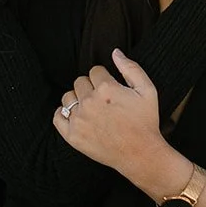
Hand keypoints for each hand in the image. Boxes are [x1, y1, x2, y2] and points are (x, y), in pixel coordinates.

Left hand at [54, 50, 162, 171]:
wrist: (140, 154)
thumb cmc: (145, 122)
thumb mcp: (147, 91)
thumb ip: (131, 68)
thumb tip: (115, 52)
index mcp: (106, 88)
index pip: (95, 71)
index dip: (104, 78)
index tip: (110, 89)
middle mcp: (89, 102)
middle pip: (80, 82)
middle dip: (90, 87)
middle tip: (103, 101)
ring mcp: (79, 119)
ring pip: (68, 97)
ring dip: (77, 100)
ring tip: (91, 110)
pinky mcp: (72, 136)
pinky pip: (58, 116)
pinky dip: (64, 114)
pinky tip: (76, 116)